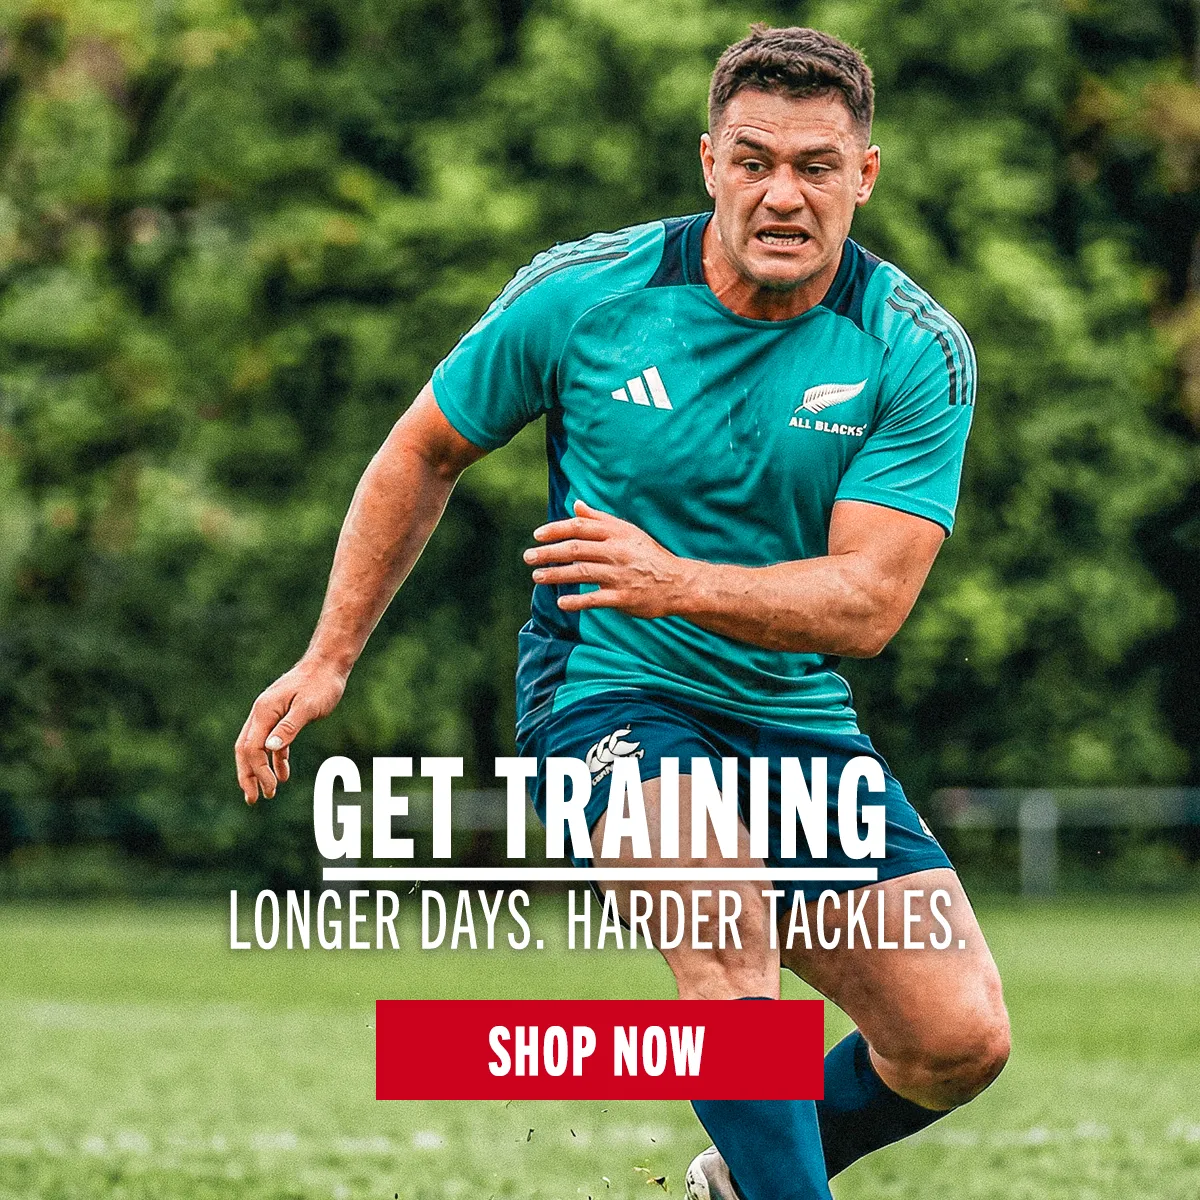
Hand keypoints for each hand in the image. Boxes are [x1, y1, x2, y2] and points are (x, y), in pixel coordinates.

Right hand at [234, 660, 346, 803]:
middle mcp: (261, 713)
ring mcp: (270, 715)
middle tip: (254, 800)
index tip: (269, 789)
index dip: (257, 771)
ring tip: (266, 793)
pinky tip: (283, 775)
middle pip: (246, 750)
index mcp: (264, 712)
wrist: (328, 664)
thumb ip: (289, 728)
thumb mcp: (307, 707)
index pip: (252, 748)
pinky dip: (276, 759)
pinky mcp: (282, 716)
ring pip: (257, 748)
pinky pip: (273, 742)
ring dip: (260, 771)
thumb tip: (270, 749)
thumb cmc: (320, 684)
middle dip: (248, 776)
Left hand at [523, 500, 691, 617]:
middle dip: (549, 552)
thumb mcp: (628, 532)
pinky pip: (595, 599)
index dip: (556, 530)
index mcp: (617, 533)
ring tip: (537, 577)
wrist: (678, 582)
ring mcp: (620, 575)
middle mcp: (617, 551)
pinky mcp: (624, 597)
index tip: (537, 535)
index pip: (580, 527)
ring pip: (581, 572)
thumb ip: (600, 520)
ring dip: (556, 574)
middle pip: (576, 548)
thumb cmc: (648, 556)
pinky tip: (561, 603)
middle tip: (528, 557)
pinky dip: (577, 601)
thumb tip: (576, 504)